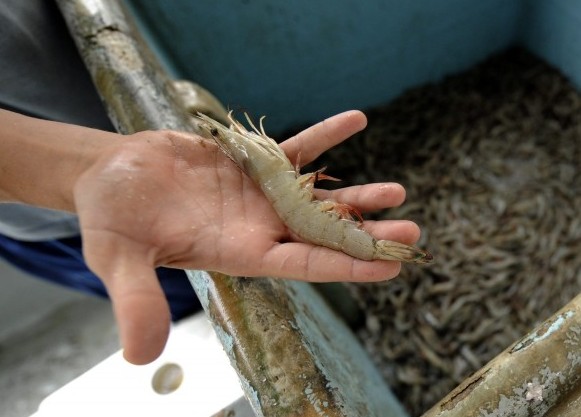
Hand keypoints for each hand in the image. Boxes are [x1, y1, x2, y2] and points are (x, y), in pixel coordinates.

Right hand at [74, 110, 419, 363]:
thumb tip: (140, 356)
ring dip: (357, 196)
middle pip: (322, 234)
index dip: (345, 265)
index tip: (390, 267)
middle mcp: (257, 227)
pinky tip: (355, 119)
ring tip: (398, 192)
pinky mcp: (252, 163)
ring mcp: (260, 195)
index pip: (302, 264)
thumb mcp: (117, 259)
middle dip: (366, 235)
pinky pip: (296, 148)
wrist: (110, 176)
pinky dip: (324, 136)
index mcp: (237, 252)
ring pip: (318, 196)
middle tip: (412, 232)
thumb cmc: (111, 220)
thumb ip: (136, 301)